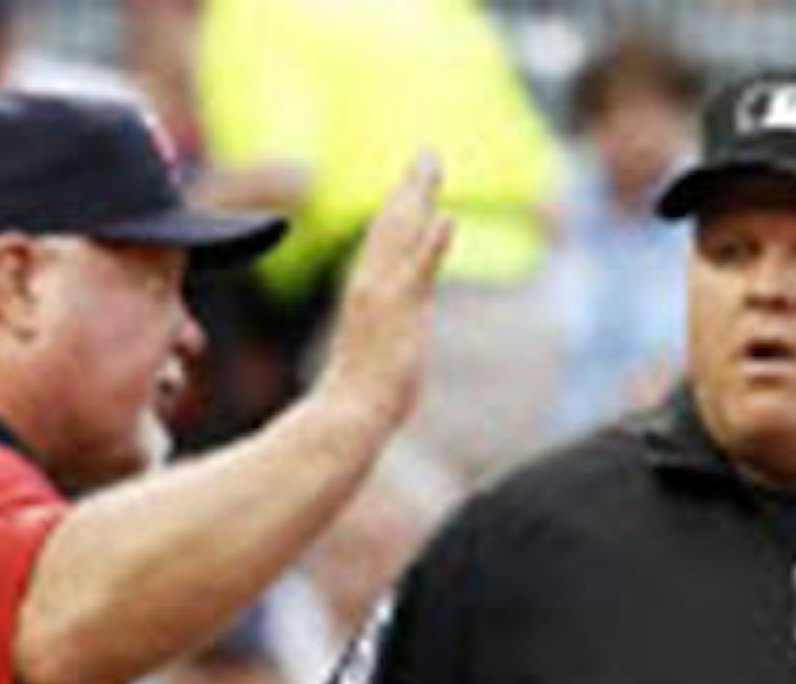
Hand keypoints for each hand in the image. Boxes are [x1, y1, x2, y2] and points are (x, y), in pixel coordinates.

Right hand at [317, 152, 454, 437]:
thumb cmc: (358, 397)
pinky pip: (419, 273)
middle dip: (411, 188)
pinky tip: (447, 220)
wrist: (348, 416)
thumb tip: (387, 338)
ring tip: (431, 166)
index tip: (415, 180)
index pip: (384, 240)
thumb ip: (383, 336)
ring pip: (401, 237)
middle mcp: (372, 286)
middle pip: (392, 226)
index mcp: (367, 293)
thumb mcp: (374, 355)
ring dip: (417, 198)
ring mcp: (385, 298)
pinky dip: (432, 245)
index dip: (400, 207)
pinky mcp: (400, 315)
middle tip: (428, 155)